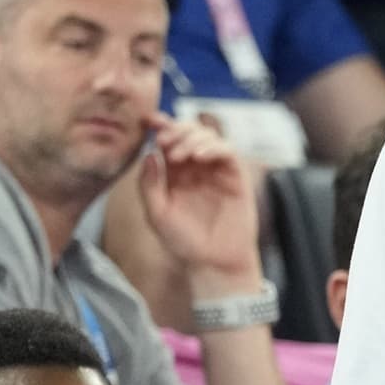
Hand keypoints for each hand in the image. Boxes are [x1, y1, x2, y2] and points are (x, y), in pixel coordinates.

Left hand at [136, 111, 261, 289]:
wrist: (212, 263)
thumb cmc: (184, 242)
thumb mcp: (157, 215)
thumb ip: (149, 185)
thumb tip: (149, 154)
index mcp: (174, 172)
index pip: (168, 140)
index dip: (160, 125)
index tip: (148, 121)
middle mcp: (195, 167)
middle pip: (188, 131)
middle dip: (175, 130)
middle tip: (164, 141)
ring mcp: (216, 171)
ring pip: (208, 136)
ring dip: (193, 137)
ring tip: (181, 154)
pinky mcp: (236, 177)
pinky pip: (228, 152)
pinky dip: (214, 147)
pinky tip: (199, 156)